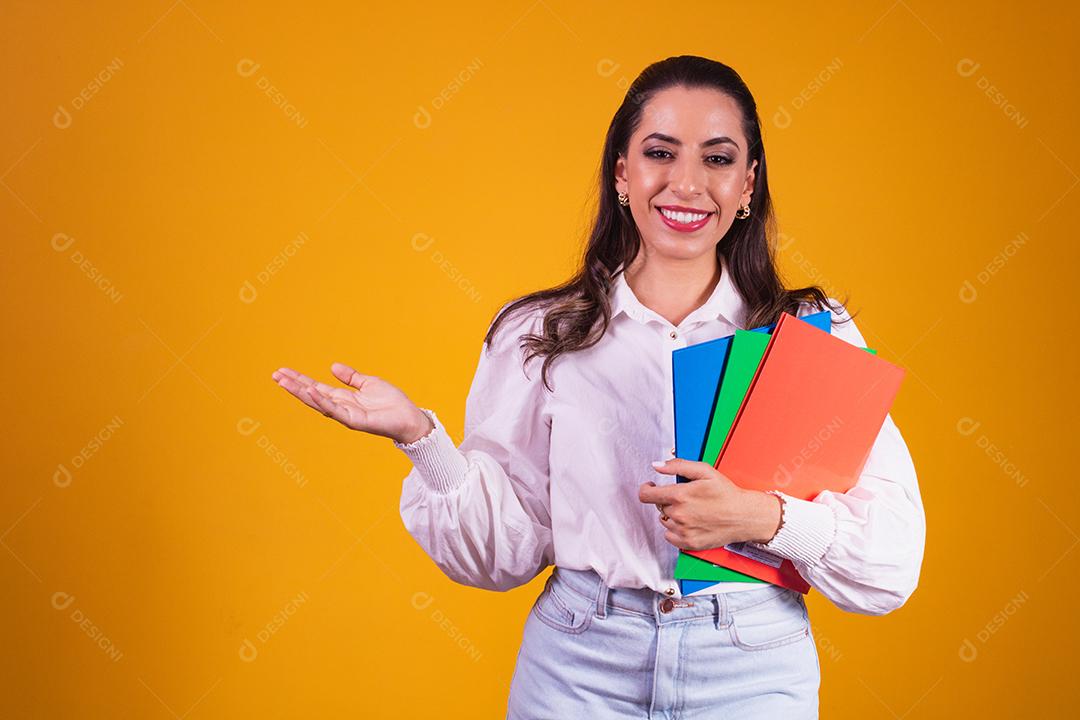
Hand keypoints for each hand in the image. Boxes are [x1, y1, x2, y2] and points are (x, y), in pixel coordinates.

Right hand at [271, 362, 432, 443]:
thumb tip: (332, 366)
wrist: (409, 417)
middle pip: (311, 395)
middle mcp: (340, 407)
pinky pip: (334, 410)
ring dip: (300, 392)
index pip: (315, 387)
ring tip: (285, 381)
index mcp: (343, 398)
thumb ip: (351, 377)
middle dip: (293, 386)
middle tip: (275, 375)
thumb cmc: (392, 403)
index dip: (299, 380)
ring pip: (318, 403)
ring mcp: (345, 415)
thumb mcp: (368, 383)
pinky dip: (322, 400)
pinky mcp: (354, 421)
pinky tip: (310, 390)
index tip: (282, 371)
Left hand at [638, 458, 781, 550]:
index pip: (646, 495)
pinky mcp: (688, 543)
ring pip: (664, 520)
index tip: (651, 487)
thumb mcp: (705, 471)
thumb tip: (657, 465)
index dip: (646, 489)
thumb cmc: (727, 493)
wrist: (744, 516)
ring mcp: (683, 531)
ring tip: (691, 510)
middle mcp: (679, 515)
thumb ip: (678, 466)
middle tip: (686, 497)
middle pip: (658, 506)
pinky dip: (676, 530)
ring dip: (672, 515)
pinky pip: (670, 536)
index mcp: (680, 496)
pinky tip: (690, 523)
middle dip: (667, 500)